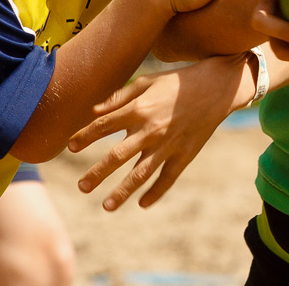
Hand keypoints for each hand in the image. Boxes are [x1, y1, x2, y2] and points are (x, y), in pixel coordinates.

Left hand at [68, 53, 248, 209]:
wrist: (217, 86)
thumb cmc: (178, 81)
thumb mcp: (147, 82)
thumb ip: (119, 97)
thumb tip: (93, 111)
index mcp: (139, 109)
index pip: (103, 126)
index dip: (84, 137)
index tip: (71, 147)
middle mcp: (151, 130)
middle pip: (117, 156)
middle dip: (97, 173)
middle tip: (81, 187)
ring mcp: (168, 145)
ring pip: (140, 174)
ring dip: (122, 192)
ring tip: (106, 206)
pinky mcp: (185, 155)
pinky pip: (167, 179)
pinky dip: (155, 193)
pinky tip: (142, 204)